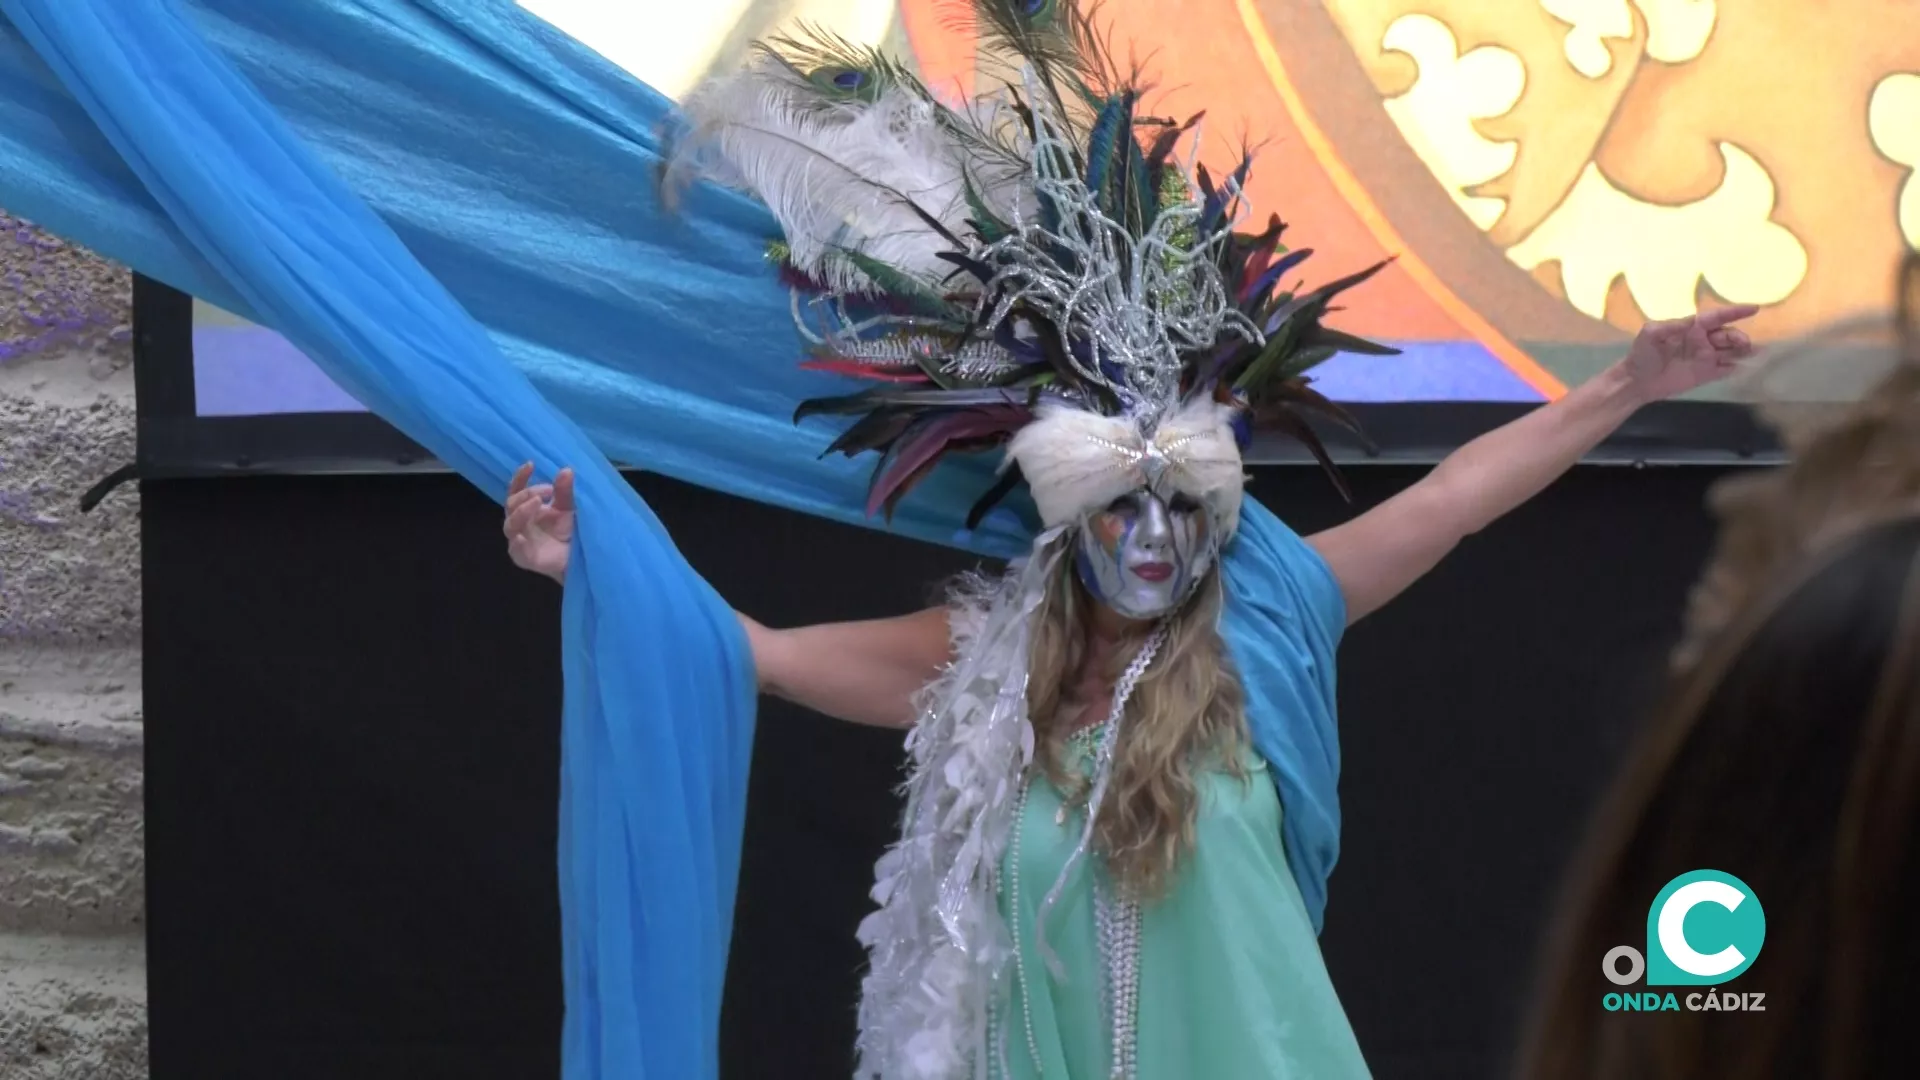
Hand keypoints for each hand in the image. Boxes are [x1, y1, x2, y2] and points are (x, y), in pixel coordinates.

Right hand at [505, 462, 574, 582]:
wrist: (580, 558)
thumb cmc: (569, 531)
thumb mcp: (568, 508)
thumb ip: (564, 491)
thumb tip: (566, 470)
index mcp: (528, 508)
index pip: (516, 490)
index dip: (520, 477)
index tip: (531, 464)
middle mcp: (520, 522)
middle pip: (512, 504)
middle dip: (527, 494)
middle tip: (548, 490)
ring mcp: (519, 540)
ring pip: (510, 524)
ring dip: (521, 512)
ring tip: (538, 503)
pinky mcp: (524, 558)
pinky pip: (516, 550)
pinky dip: (517, 543)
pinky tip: (522, 538)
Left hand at [1621, 304, 1758, 402]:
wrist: (1637, 382)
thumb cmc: (1642, 354)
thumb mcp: (1649, 334)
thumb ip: (1668, 327)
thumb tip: (1689, 323)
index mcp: (1692, 327)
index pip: (1717, 317)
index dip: (1735, 312)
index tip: (1754, 308)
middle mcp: (1703, 340)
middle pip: (1728, 335)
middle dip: (1738, 337)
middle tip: (1744, 344)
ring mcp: (1706, 357)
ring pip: (1731, 351)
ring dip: (1744, 351)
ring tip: (1754, 354)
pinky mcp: (1707, 374)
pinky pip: (1727, 369)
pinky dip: (1738, 367)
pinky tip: (1746, 368)